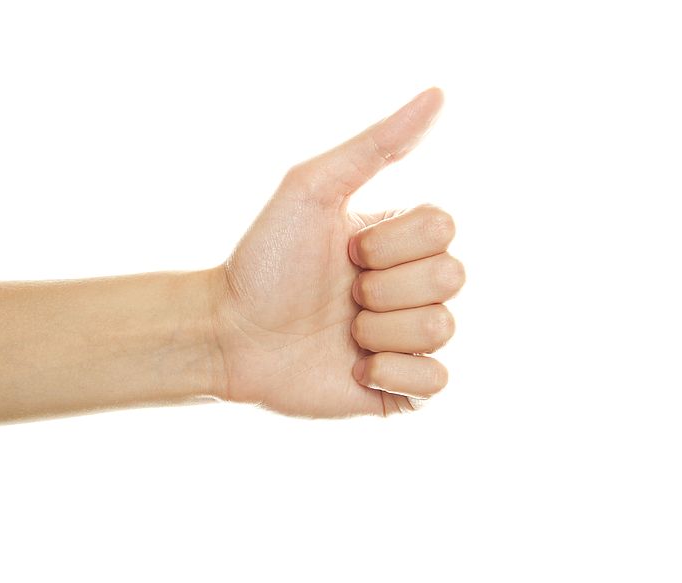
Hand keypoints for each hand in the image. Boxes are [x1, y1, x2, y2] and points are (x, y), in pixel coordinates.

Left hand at [213, 87, 464, 416]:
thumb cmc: (265, 261)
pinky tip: (355, 369)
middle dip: (383, 287)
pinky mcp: (398, 389)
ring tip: (342, 332)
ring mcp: (406, 339)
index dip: (391, 244)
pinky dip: (394, 374)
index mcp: (398, 241)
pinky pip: (437, 382)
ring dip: (380, 330)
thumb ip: (376, 146)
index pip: (444, 229)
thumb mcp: (314, 190)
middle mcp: (409, 287)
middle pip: (451, 278)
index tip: (344, 252)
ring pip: (442, 329)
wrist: (230, 334)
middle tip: (341, 294)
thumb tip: (439, 93)